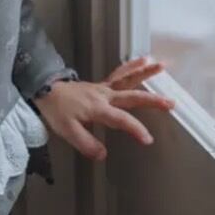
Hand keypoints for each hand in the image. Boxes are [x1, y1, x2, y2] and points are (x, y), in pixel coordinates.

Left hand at [32, 55, 175, 161]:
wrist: (44, 91)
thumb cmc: (56, 111)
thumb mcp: (67, 131)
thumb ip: (86, 144)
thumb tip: (103, 154)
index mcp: (98, 109)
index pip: (122, 120)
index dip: (135, 129)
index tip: (147, 139)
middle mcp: (104, 96)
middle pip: (132, 97)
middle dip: (152, 100)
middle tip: (170, 103)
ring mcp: (103, 89)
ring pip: (128, 79)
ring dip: (145, 73)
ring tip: (162, 65)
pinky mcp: (100, 86)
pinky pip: (119, 74)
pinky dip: (131, 66)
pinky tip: (143, 59)